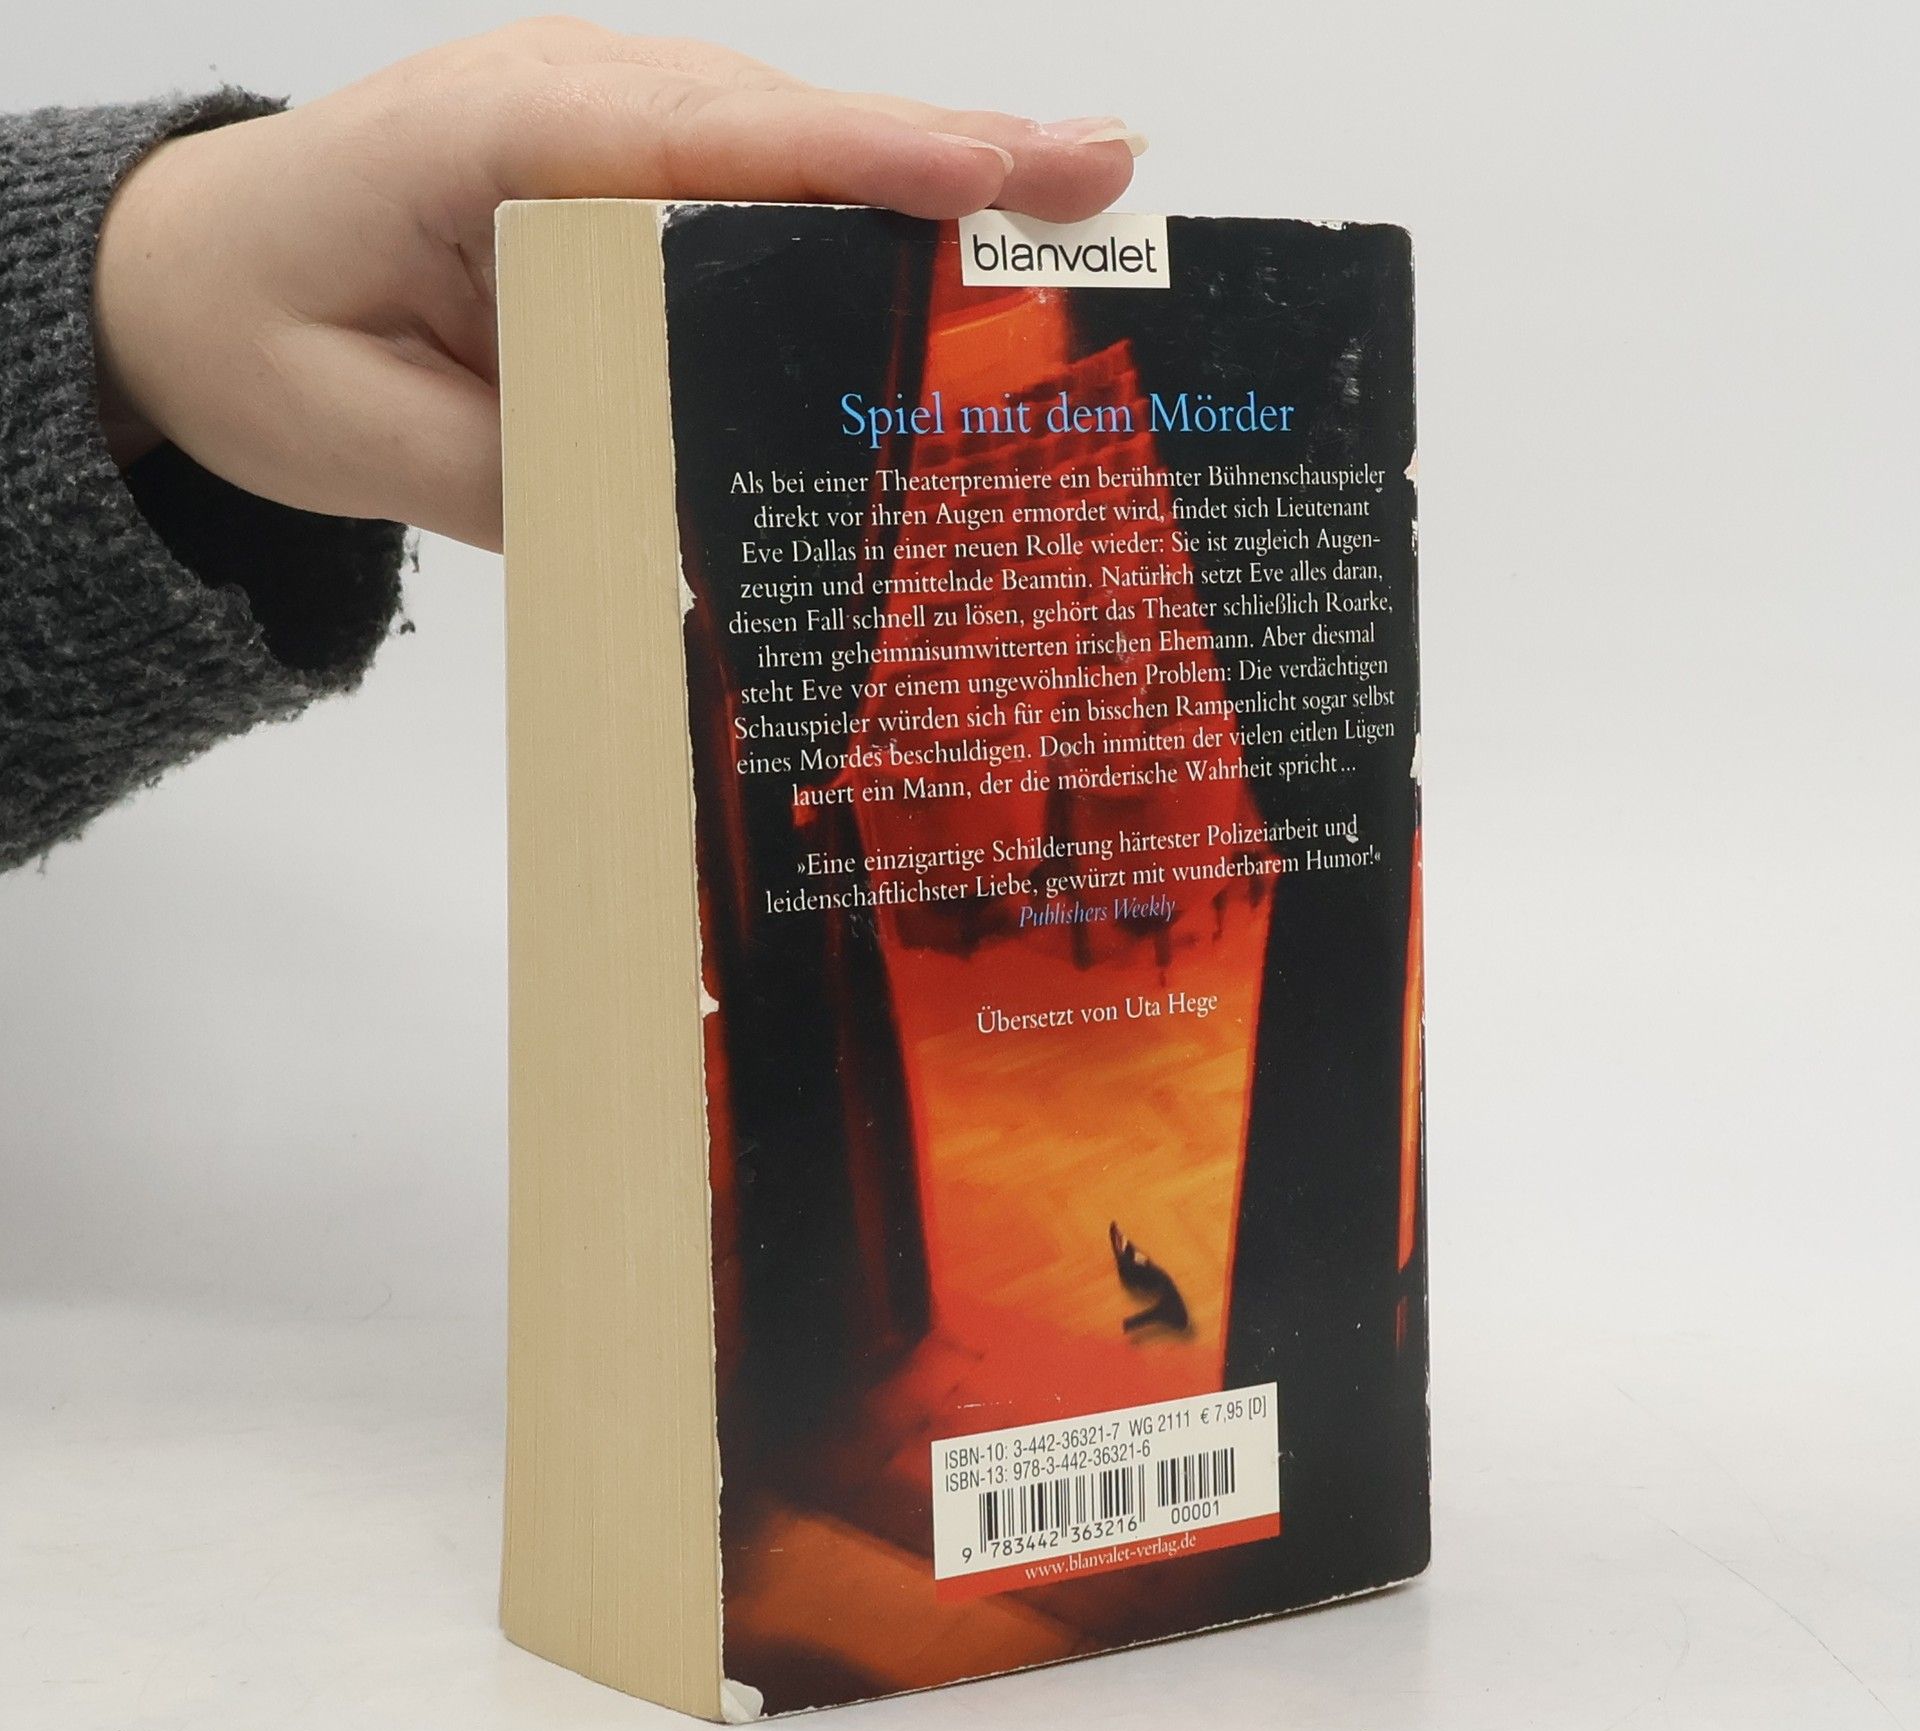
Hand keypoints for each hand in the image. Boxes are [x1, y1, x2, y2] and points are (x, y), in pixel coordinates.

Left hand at [92, 20, 1143, 550]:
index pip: (704, 138)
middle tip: (1109, 185)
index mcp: (494, 141)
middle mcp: (572, 109)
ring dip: (930, 193)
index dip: (865, 156)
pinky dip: (861, 231)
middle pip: (788, 129)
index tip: (1005, 171)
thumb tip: (703, 538)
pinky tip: (957, 268)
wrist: (187, 284)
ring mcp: (608, 135)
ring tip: (1077, 220)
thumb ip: (537, 476)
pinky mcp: (630, 188)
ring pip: (791, 155)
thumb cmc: (257, 336)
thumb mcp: (373, 439)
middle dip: (952, 160)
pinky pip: (760, 199)